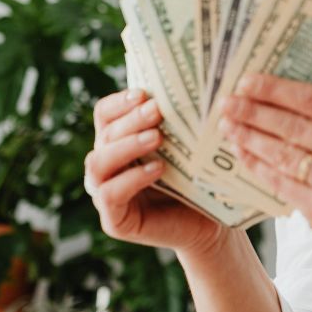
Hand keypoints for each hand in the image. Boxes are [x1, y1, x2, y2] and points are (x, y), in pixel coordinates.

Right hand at [86, 88, 227, 255]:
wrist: (212, 225)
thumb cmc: (199, 181)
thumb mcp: (187, 147)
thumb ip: (176, 122)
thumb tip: (185, 85)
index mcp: (118, 143)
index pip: (105, 114)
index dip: (119, 102)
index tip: (144, 93)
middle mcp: (106, 166)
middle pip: (105, 134)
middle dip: (130, 120)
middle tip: (157, 110)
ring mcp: (105, 194)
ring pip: (99, 162)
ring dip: (127, 146)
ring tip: (157, 138)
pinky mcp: (114, 221)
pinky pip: (110, 195)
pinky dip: (131, 179)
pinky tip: (157, 170)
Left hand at [217, 74, 311, 261]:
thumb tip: (279, 94)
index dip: (275, 89)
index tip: (246, 81)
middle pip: (295, 125)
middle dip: (254, 111)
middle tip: (226, 102)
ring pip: (284, 154)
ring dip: (250, 138)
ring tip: (228, 126)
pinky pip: (282, 182)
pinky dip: (258, 166)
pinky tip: (242, 153)